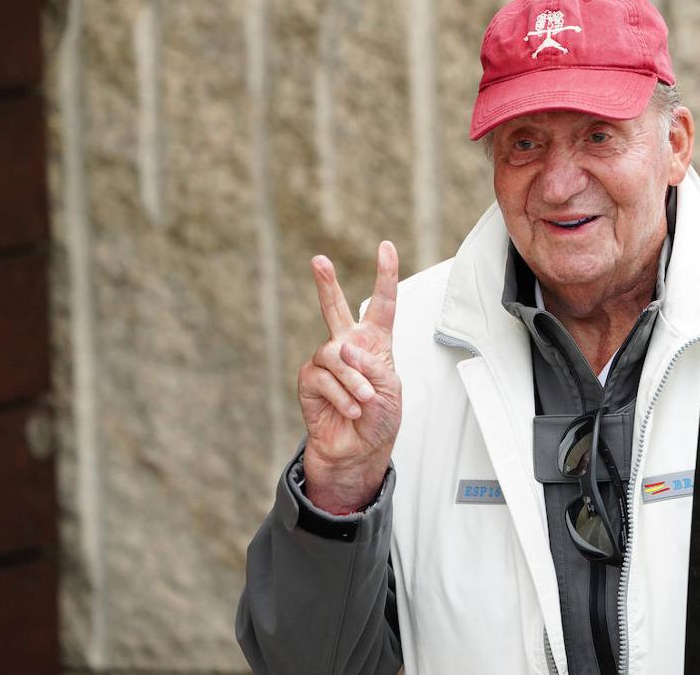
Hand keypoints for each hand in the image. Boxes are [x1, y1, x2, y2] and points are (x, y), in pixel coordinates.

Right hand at [296, 242, 400, 512]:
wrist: (358, 451)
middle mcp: (348, 346)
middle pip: (335, 308)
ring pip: (335, 355)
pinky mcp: (309, 381)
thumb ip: (370, 366)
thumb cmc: (379, 420)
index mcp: (376, 343)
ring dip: (353, 381)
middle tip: (318, 260)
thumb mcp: (389, 390)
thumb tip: (341, 348)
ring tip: (364, 401)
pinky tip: (350, 410)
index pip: (382, 304)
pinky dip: (341, 396)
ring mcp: (327, 362)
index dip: (385, 275)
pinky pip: (323, 378)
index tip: (386, 247)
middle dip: (326, 284)